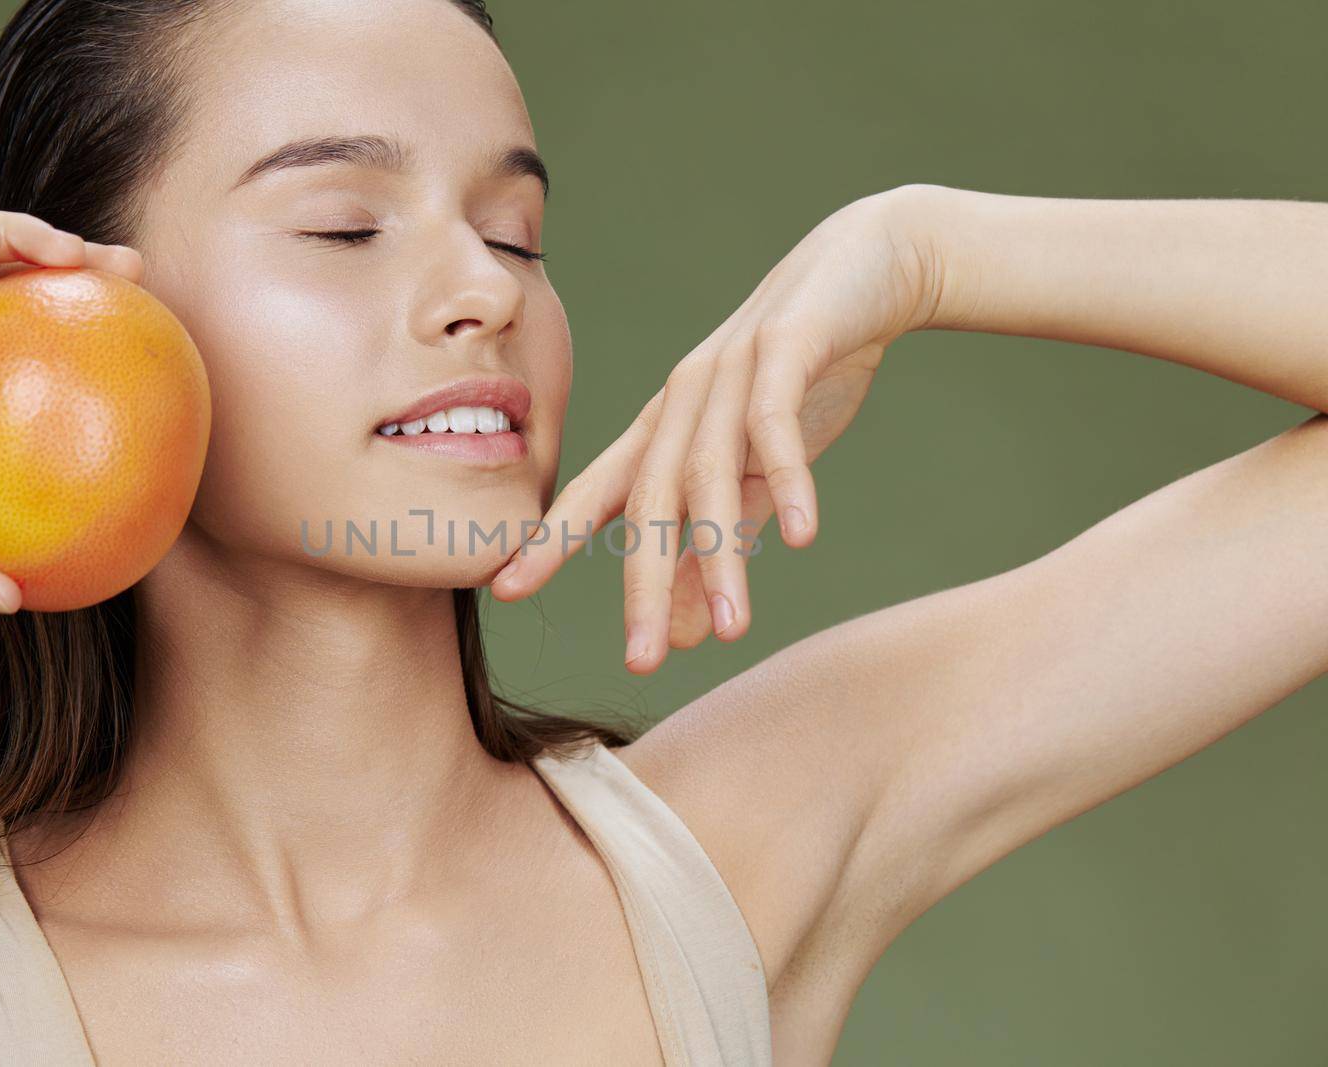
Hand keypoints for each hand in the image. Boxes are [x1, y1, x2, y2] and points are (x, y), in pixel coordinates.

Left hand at [489, 184, 944, 671]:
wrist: (869, 266)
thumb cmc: (801, 375)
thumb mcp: (755, 468)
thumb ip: (719, 544)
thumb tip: (688, 634)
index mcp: (665, 425)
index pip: (599, 491)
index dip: (553, 539)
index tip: (505, 589)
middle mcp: (683, 398)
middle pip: (650, 499)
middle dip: (643, 582)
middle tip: (642, 661)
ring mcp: (731, 369)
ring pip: (711, 472)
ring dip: (722, 553)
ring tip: (734, 629)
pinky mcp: (789, 345)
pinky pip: (777, 422)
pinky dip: (789, 480)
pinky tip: (801, 537)